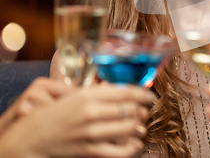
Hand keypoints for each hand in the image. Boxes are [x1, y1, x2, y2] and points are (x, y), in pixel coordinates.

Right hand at [0, 82, 155, 157]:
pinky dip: (132, 147)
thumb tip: (119, 89)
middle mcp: (90, 112)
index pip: (125, 92)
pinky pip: (119, 151)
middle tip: (144, 111)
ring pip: (129, 127)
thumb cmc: (51, 115)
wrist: (29, 139)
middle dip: (142, 110)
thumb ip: (96, 92)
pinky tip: (135, 143)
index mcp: (87, 95)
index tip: (149, 96)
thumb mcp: (72, 96)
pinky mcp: (88, 150)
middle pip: (130, 109)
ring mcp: (90, 132)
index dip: (142, 94)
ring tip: (140, 126)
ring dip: (139, 127)